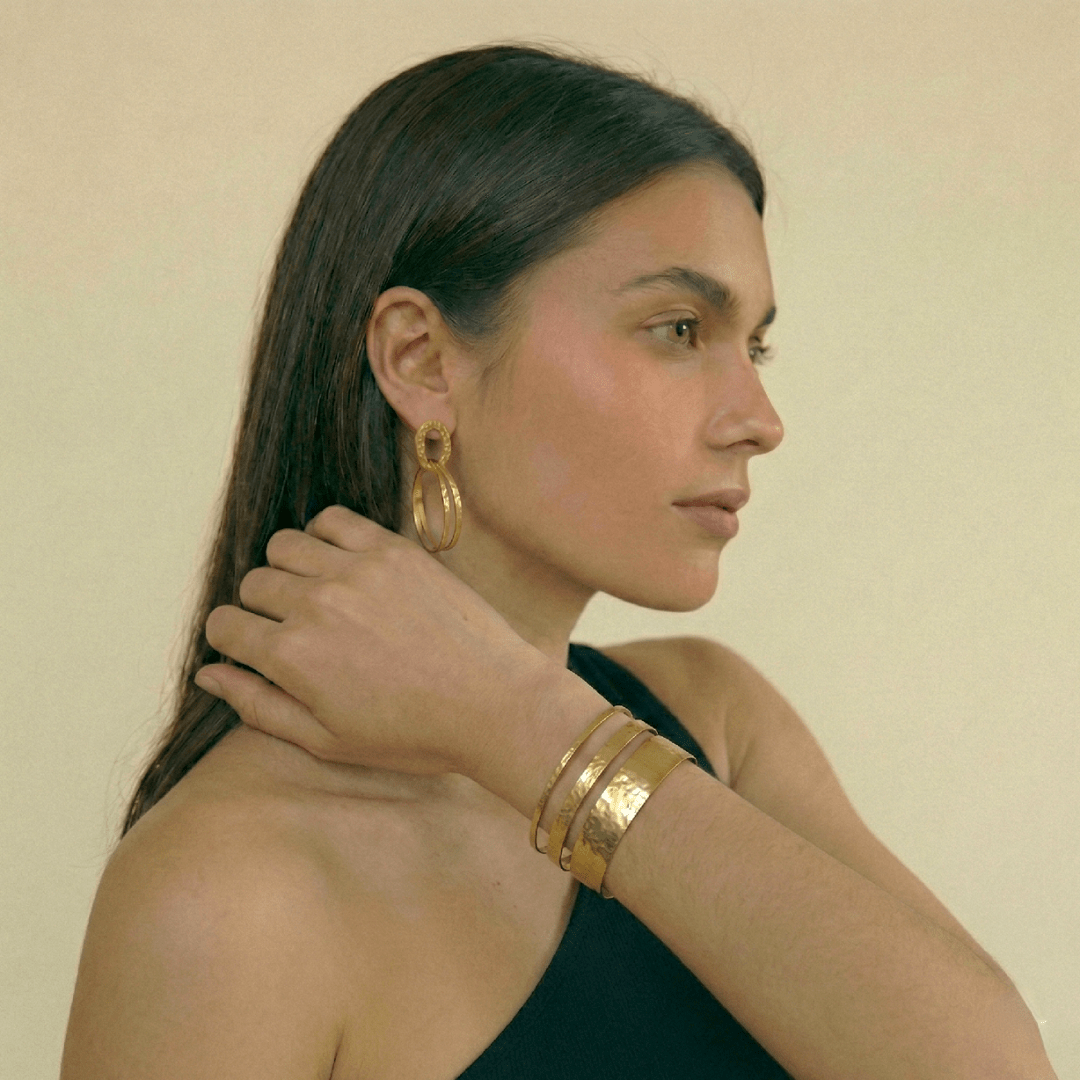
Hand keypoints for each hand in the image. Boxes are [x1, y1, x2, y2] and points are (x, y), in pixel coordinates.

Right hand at [196, 505, 547, 779]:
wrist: (494, 704)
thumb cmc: (413, 734)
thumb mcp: (327, 739)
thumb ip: (259, 705)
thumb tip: (209, 674)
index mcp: (292, 656)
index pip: (225, 626)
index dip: (233, 640)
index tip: (254, 648)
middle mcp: (316, 604)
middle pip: (253, 583)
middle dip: (261, 608)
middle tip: (296, 630)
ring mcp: (356, 570)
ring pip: (285, 545)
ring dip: (289, 568)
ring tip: (317, 595)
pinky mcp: (393, 549)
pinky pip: (332, 519)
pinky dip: (324, 535)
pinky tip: (340, 563)